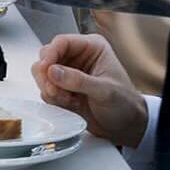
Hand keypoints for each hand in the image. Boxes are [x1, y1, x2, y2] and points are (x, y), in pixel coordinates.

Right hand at [31, 33, 146, 147]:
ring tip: (67, 100)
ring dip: (50, 88)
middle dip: (48, 75)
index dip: (51, 54)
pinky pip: (46, 88)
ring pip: (43, 72)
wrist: (127, 126)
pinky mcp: (63, 88)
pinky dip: (53, 98)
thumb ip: (79, 80)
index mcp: (91, 47)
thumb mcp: (105, 91)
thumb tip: (53, 71)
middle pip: (48, 56)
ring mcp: (68, 73)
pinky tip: (70, 105)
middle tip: (54, 90)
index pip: (62, 42)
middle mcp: (77, 57)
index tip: (45, 69)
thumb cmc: (125, 104)